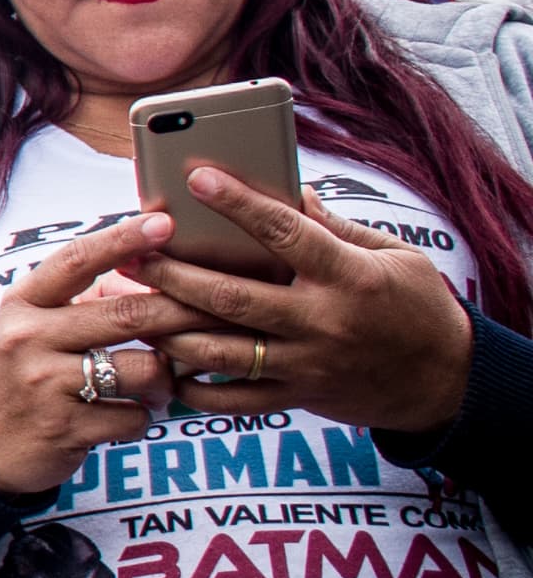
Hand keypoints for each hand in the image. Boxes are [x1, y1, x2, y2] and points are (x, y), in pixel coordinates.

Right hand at [0, 217, 191, 495]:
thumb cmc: (28, 374)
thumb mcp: (38, 327)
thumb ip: (85, 300)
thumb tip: (154, 268)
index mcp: (23, 304)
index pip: (76, 261)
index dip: (123, 239)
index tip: (165, 222)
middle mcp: (27, 338)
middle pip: (127, 315)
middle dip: (183, 312)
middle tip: (220, 309)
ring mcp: (43, 384)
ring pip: (142, 369)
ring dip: (166, 377)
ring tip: (161, 383)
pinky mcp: (64, 428)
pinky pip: (135, 416)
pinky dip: (143, 416)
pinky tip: (129, 415)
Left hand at [130, 170, 474, 435]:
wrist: (446, 380)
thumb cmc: (418, 306)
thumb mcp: (394, 255)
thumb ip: (336, 226)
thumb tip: (287, 188)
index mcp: (349, 277)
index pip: (285, 233)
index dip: (238, 204)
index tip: (196, 178)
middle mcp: (322, 322)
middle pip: (231, 298)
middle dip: (174, 274)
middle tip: (130, 252)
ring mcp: (306, 364)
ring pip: (220, 352)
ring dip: (169, 330)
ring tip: (131, 306)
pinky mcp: (297, 397)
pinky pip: (233, 399)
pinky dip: (193, 387)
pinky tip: (163, 365)